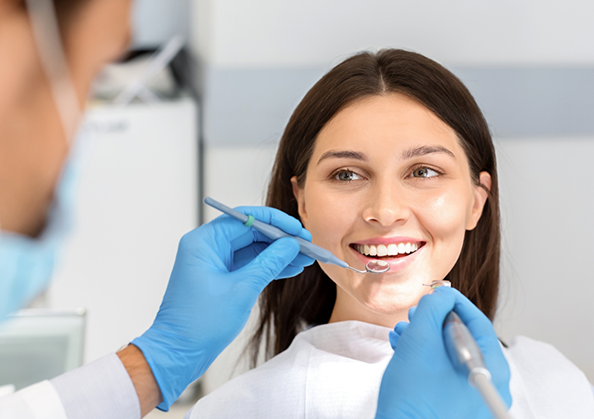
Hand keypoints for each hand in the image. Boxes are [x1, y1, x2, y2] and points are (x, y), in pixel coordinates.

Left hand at [132, 206, 313, 410]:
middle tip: (306, 244)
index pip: (245, 218)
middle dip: (280, 239)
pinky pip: (247, 264)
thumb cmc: (199, 324)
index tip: (297, 229)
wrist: (178, 353)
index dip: (275, 222)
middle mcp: (207, 247)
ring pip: (251, 249)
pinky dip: (267, 267)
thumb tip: (290, 246)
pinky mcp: (219, 277)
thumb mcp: (242, 289)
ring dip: (277, 254)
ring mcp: (213, 262)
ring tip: (304, 258)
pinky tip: (290, 268)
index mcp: (204, 242)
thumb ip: (268, 263)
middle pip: (250, 232)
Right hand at [375, 287, 510, 418]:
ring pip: (452, 357)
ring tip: (403, 335)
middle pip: (465, 340)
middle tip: (415, 316)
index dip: (454, 302)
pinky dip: (426, 359)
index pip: (478, 323)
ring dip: (425, 340)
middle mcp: (490, 387)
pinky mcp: (456, 409)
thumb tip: (442, 296)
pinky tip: (404, 351)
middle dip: (434, 322)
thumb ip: (433, 308)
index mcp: (492, 369)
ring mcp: (474, 401)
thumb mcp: (421, 340)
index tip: (436, 294)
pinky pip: (446, 374)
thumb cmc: (412, 396)